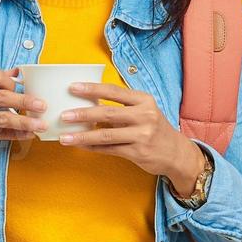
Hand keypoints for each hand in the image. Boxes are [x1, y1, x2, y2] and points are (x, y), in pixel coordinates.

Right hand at [0, 68, 47, 158]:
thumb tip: (17, 72)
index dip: (12, 82)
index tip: (22, 88)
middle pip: (2, 97)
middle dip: (26, 101)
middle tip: (42, 105)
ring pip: (2, 118)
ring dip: (25, 122)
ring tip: (41, 124)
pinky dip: (14, 135)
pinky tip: (27, 135)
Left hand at [56, 82, 204, 187]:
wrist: (177, 153)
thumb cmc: (155, 129)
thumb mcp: (145, 111)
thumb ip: (123, 106)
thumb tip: (90, 103)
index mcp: (144, 100)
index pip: (114, 91)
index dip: (92, 89)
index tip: (73, 87)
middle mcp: (145, 116)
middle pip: (107, 113)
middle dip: (83, 114)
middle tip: (64, 115)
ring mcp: (142, 135)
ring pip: (105, 135)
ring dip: (83, 136)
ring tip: (65, 136)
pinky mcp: (138, 153)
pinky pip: (109, 149)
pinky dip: (92, 148)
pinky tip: (80, 145)